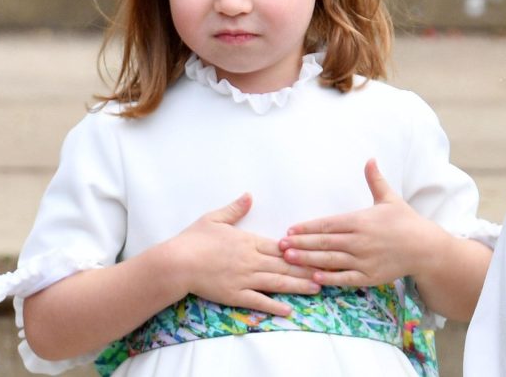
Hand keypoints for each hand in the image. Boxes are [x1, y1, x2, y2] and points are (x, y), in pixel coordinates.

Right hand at [167, 193, 320, 315]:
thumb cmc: (193, 239)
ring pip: (278, 283)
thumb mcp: (214, 218)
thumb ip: (235, 208)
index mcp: (249, 241)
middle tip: (329, 270)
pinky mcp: (236, 295)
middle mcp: (252, 260)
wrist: (176, 263)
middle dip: (308, 268)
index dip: (301, 250)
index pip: (281, 247)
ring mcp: (245, 279)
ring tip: (317, 288)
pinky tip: (289, 310)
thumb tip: (249, 195)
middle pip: (285, 265)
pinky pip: (259, 301)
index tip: (318, 250)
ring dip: (299, 286)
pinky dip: (275, 306)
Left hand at [280, 160, 446, 286]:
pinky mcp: (369, 276)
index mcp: (361, 220)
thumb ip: (375, 180)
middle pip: (324, 242)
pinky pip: (344, 278)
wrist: (425, 247)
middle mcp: (360, 240)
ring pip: (330, 260)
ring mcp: (364, 260)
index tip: (291, 229)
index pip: (328, 224)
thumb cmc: (405, 221)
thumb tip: (370, 158)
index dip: (308, 227)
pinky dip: (328, 278)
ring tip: (289, 259)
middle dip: (300, 244)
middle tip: (280, 245)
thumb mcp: (389, 198)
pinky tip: (313, 277)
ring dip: (307, 260)